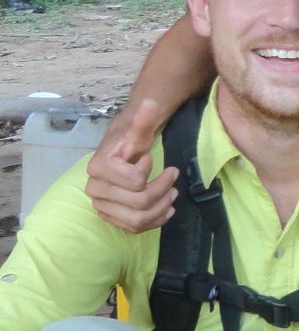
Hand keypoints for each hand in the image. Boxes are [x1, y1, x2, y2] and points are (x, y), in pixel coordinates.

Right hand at [85, 98, 178, 232]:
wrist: (121, 159)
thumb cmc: (130, 146)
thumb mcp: (138, 133)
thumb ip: (143, 120)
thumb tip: (151, 102)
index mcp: (98, 168)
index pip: (135, 181)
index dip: (147, 171)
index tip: (149, 160)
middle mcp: (95, 190)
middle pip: (139, 202)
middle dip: (162, 189)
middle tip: (172, 177)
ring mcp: (102, 207)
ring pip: (138, 220)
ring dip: (161, 207)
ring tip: (172, 193)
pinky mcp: (112, 218)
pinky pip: (135, 229)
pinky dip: (155, 220)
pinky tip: (167, 208)